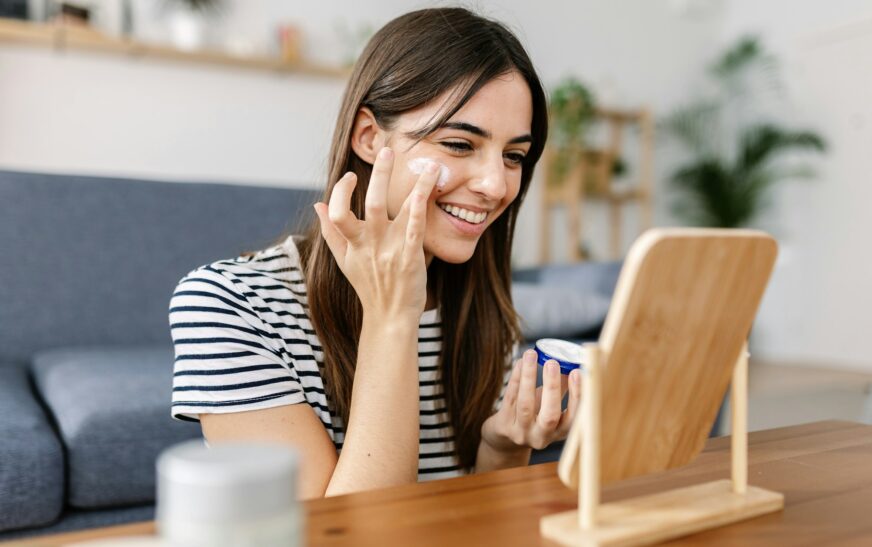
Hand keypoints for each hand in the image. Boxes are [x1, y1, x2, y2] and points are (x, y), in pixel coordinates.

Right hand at [313, 147, 440, 319]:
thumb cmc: (369, 286)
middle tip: (386, 150)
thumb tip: (317, 204)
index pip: (337, 212)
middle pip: (370, 203)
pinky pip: (415, 226)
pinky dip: (420, 204)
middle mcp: (369, 244)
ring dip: (412, 184)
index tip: (350, 177)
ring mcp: (390, 249)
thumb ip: (330, 231)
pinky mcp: (411, 256)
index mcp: (352, 243)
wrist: (389, 317)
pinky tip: (430, 185)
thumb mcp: (343, 260)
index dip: (341, 191)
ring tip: (425, 162)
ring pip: (396, 209)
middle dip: (379, 175)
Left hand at [480, 349, 580, 451]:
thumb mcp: (549, 406)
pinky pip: (510, 397)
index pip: (573, 417)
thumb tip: (571, 360)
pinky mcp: (503, 425)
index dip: (576, 395)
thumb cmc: (533, 416)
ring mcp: (521, 432)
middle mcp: (541, 436)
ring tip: (531, 354)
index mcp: (559, 432)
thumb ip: (560, 387)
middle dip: (552, 387)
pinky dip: (515, 378)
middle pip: (549, 415)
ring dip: (529, 377)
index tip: (577, 372)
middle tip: (553, 362)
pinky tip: (520, 362)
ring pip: (525, 404)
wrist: (505, 440)